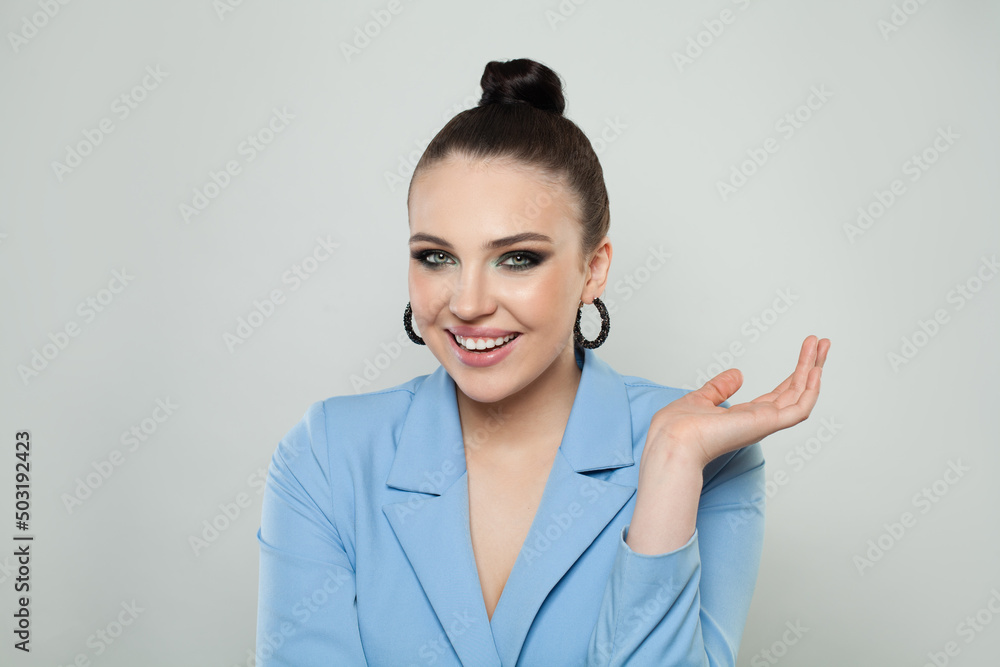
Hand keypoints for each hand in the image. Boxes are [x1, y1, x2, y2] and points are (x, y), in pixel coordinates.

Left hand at [643, 335, 830, 471]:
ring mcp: (764, 423)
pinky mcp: (766, 424)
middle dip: (810, 367)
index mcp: (744, 417)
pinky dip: (810, 391)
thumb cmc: (678, 428)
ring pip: (801, 396)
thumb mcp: (702, 399)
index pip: (777, 395)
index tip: (804, 354)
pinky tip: (815, 370)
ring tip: (822, 344)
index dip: (793, 375)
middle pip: (794, 392)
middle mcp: (758, 421)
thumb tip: (737, 374)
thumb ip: (720, 388)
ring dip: (813, 369)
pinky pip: (798, 409)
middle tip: (822, 343)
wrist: (672, 440)